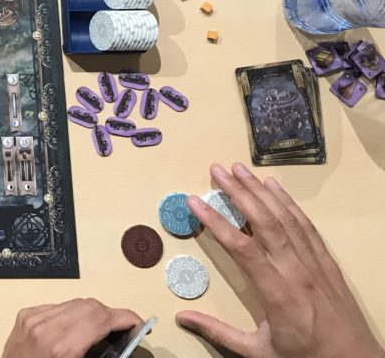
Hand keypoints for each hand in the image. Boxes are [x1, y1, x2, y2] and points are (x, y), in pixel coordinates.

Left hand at [2, 298, 141, 357]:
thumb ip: (101, 354)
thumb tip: (124, 344)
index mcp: (64, 348)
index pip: (103, 318)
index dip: (126, 319)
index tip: (138, 326)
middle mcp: (48, 328)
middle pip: (91, 306)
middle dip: (111, 316)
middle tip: (122, 330)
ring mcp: (34, 319)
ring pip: (75, 303)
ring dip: (92, 313)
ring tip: (100, 329)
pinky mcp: (25, 315)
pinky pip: (56, 306)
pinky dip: (70, 314)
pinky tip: (74, 328)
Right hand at [177, 163, 384, 357]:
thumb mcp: (258, 352)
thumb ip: (218, 332)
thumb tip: (181, 318)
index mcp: (276, 292)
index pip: (241, 248)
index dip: (216, 221)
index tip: (194, 200)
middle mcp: (296, 271)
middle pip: (264, 222)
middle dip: (239, 192)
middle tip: (217, 169)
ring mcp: (314, 264)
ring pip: (286, 218)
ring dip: (262, 191)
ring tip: (241, 169)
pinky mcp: (327, 263)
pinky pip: (307, 227)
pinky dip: (290, 205)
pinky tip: (276, 189)